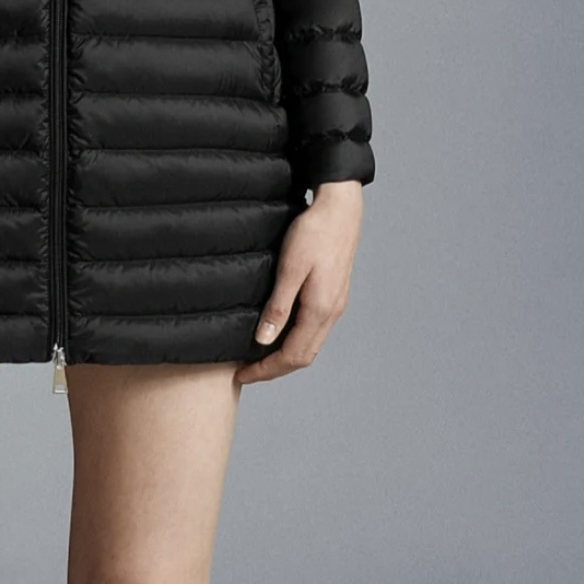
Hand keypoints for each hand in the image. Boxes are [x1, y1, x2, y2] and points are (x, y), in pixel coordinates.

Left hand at [236, 181, 363, 383]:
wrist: (340, 208)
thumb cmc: (313, 233)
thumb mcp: (290, 268)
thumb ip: (278, 307)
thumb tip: (264, 341)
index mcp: (320, 310)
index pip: (292, 356)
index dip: (266, 370)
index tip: (243, 375)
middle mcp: (332, 313)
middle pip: (304, 356)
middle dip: (276, 368)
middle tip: (248, 371)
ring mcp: (336, 304)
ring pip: (312, 344)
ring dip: (287, 355)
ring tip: (261, 354)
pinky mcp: (336, 293)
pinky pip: (316, 329)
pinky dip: (297, 339)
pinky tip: (282, 330)